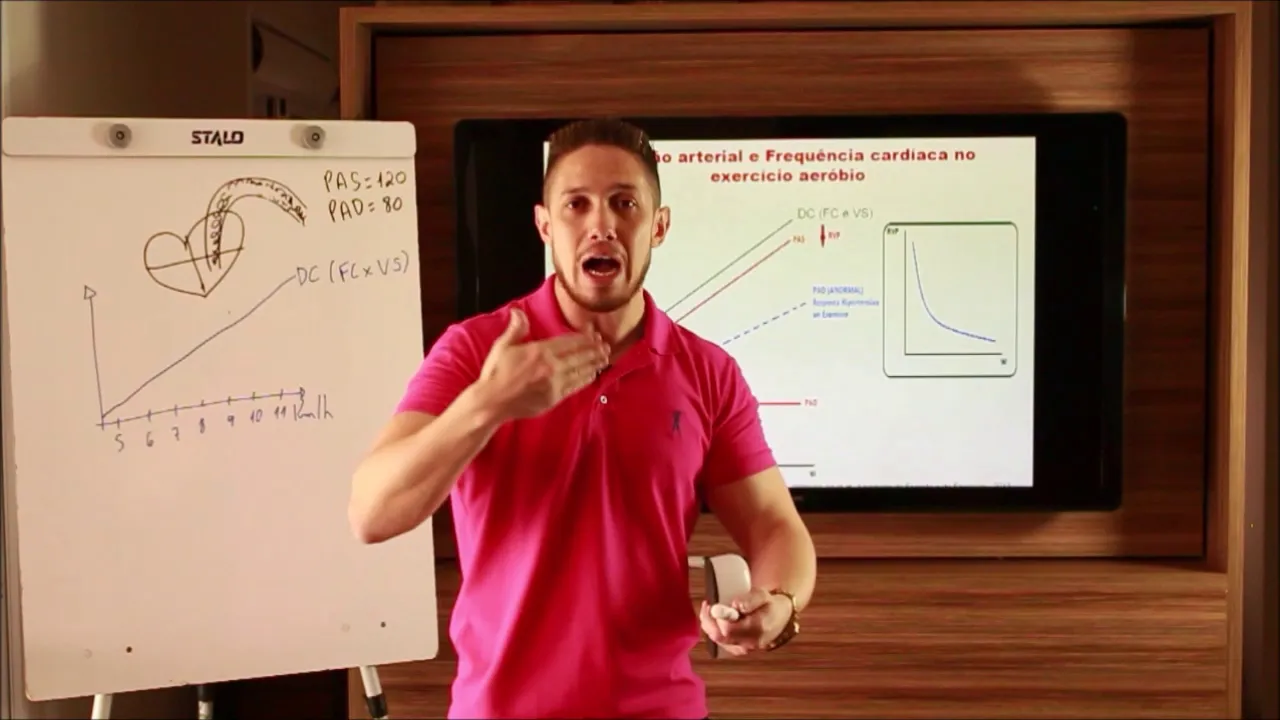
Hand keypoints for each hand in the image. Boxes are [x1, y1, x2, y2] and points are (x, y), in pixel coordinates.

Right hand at [475, 308, 609, 419]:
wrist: (491, 403)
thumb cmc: (495, 374)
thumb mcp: (503, 346)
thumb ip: (516, 329)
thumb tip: (518, 312)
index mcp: (539, 351)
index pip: (569, 342)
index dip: (585, 338)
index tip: (594, 335)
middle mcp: (550, 367)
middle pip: (580, 356)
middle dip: (595, 350)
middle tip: (606, 346)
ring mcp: (554, 384)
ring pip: (581, 371)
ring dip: (594, 364)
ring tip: (604, 358)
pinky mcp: (554, 398)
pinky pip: (575, 387)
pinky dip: (586, 379)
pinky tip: (591, 375)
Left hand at [698, 587, 791, 656]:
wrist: (779, 618)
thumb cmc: (770, 605)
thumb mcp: (763, 595)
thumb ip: (750, 600)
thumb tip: (735, 605)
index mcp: (757, 629)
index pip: (728, 629)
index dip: (717, 617)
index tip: (713, 604)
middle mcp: (749, 643)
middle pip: (719, 637)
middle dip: (709, 620)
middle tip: (707, 605)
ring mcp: (743, 649)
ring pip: (717, 640)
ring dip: (709, 624)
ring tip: (708, 609)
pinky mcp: (737, 650)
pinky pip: (720, 642)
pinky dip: (713, 630)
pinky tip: (713, 619)